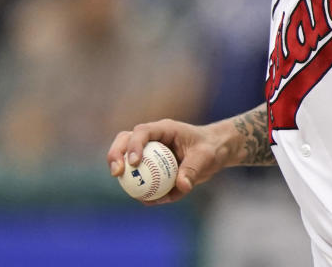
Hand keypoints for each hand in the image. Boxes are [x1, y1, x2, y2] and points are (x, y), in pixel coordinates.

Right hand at [107, 118, 233, 204]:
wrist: (216, 152)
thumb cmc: (211, 149)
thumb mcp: (206, 157)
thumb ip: (193, 169)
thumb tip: (182, 186)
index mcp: (164, 129)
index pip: (143, 132)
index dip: (134, 145)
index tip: (134, 163)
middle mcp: (153, 138)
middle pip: (125, 140)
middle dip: (116, 154)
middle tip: (117, 173)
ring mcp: (149, 151)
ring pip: (126, 157)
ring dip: (122, 172)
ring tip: (131, 192)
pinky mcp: (151, 165)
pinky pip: (142, 177)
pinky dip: (142, 188)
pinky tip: (149, 201)